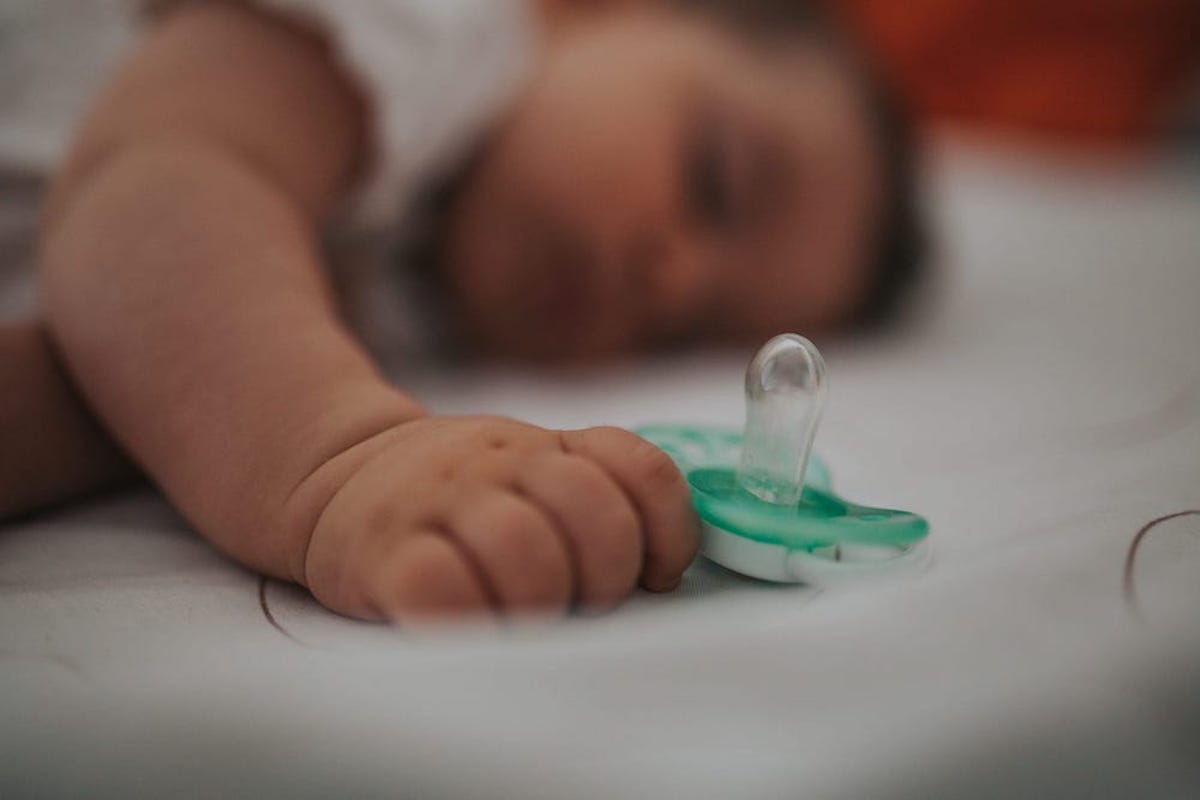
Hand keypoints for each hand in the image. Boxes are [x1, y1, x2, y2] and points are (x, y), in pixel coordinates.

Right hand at [297, 416, 699, 620]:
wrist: (335, 477)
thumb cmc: (456, 496)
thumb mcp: (529, 469)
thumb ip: (597, 495)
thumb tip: (662, 572)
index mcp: (546, 447)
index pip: (638, 467)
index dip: (668, 528)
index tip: (655, 574)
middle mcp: (498, 463)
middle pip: (592, 509)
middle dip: (606, 573)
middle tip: (583, 602)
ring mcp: (440, 501)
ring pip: (523, 545)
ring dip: (542, 598)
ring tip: (526, 617)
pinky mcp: (383, 551)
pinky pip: (439, 585)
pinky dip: (469, 615)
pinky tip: (471, 622)